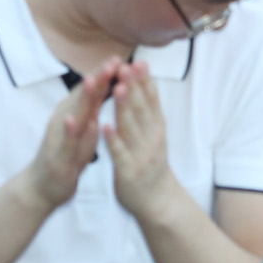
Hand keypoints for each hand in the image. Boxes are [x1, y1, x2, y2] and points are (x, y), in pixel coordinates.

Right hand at [22, 60, 114, 209]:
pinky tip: (71, 119)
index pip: (93, 90)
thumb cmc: (68, 153)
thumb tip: (106, 81)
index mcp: (77, 112)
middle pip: (84, 95)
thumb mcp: (85, 126)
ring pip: (72, 112)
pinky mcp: (57, 154)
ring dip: (81, 97)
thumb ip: (93, 105)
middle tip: (112, 61)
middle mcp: (66, 118)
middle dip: (98, 78)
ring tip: (91, 80)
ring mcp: (60, 135)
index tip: (121, 57)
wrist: (43, 186)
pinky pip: (64, 140)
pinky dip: (68, 129)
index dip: (106, 74)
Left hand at [103, 62, 176, 219]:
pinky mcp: (128, 171)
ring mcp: (140, 155)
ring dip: (125, 106)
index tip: (140, 62)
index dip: (145, 81)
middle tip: (128, 66)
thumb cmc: (151, 163)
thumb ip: (148, 111)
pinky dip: (112, 139)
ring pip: (131, 127)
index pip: (151, 100)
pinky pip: (119, 153)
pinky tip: (105, 125)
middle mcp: (151, 139)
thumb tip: (146, 82)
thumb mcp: (155, 134)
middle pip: (142, 109)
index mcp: (156, 128)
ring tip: (120, 87)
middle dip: (135, 87)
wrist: (157, 201)